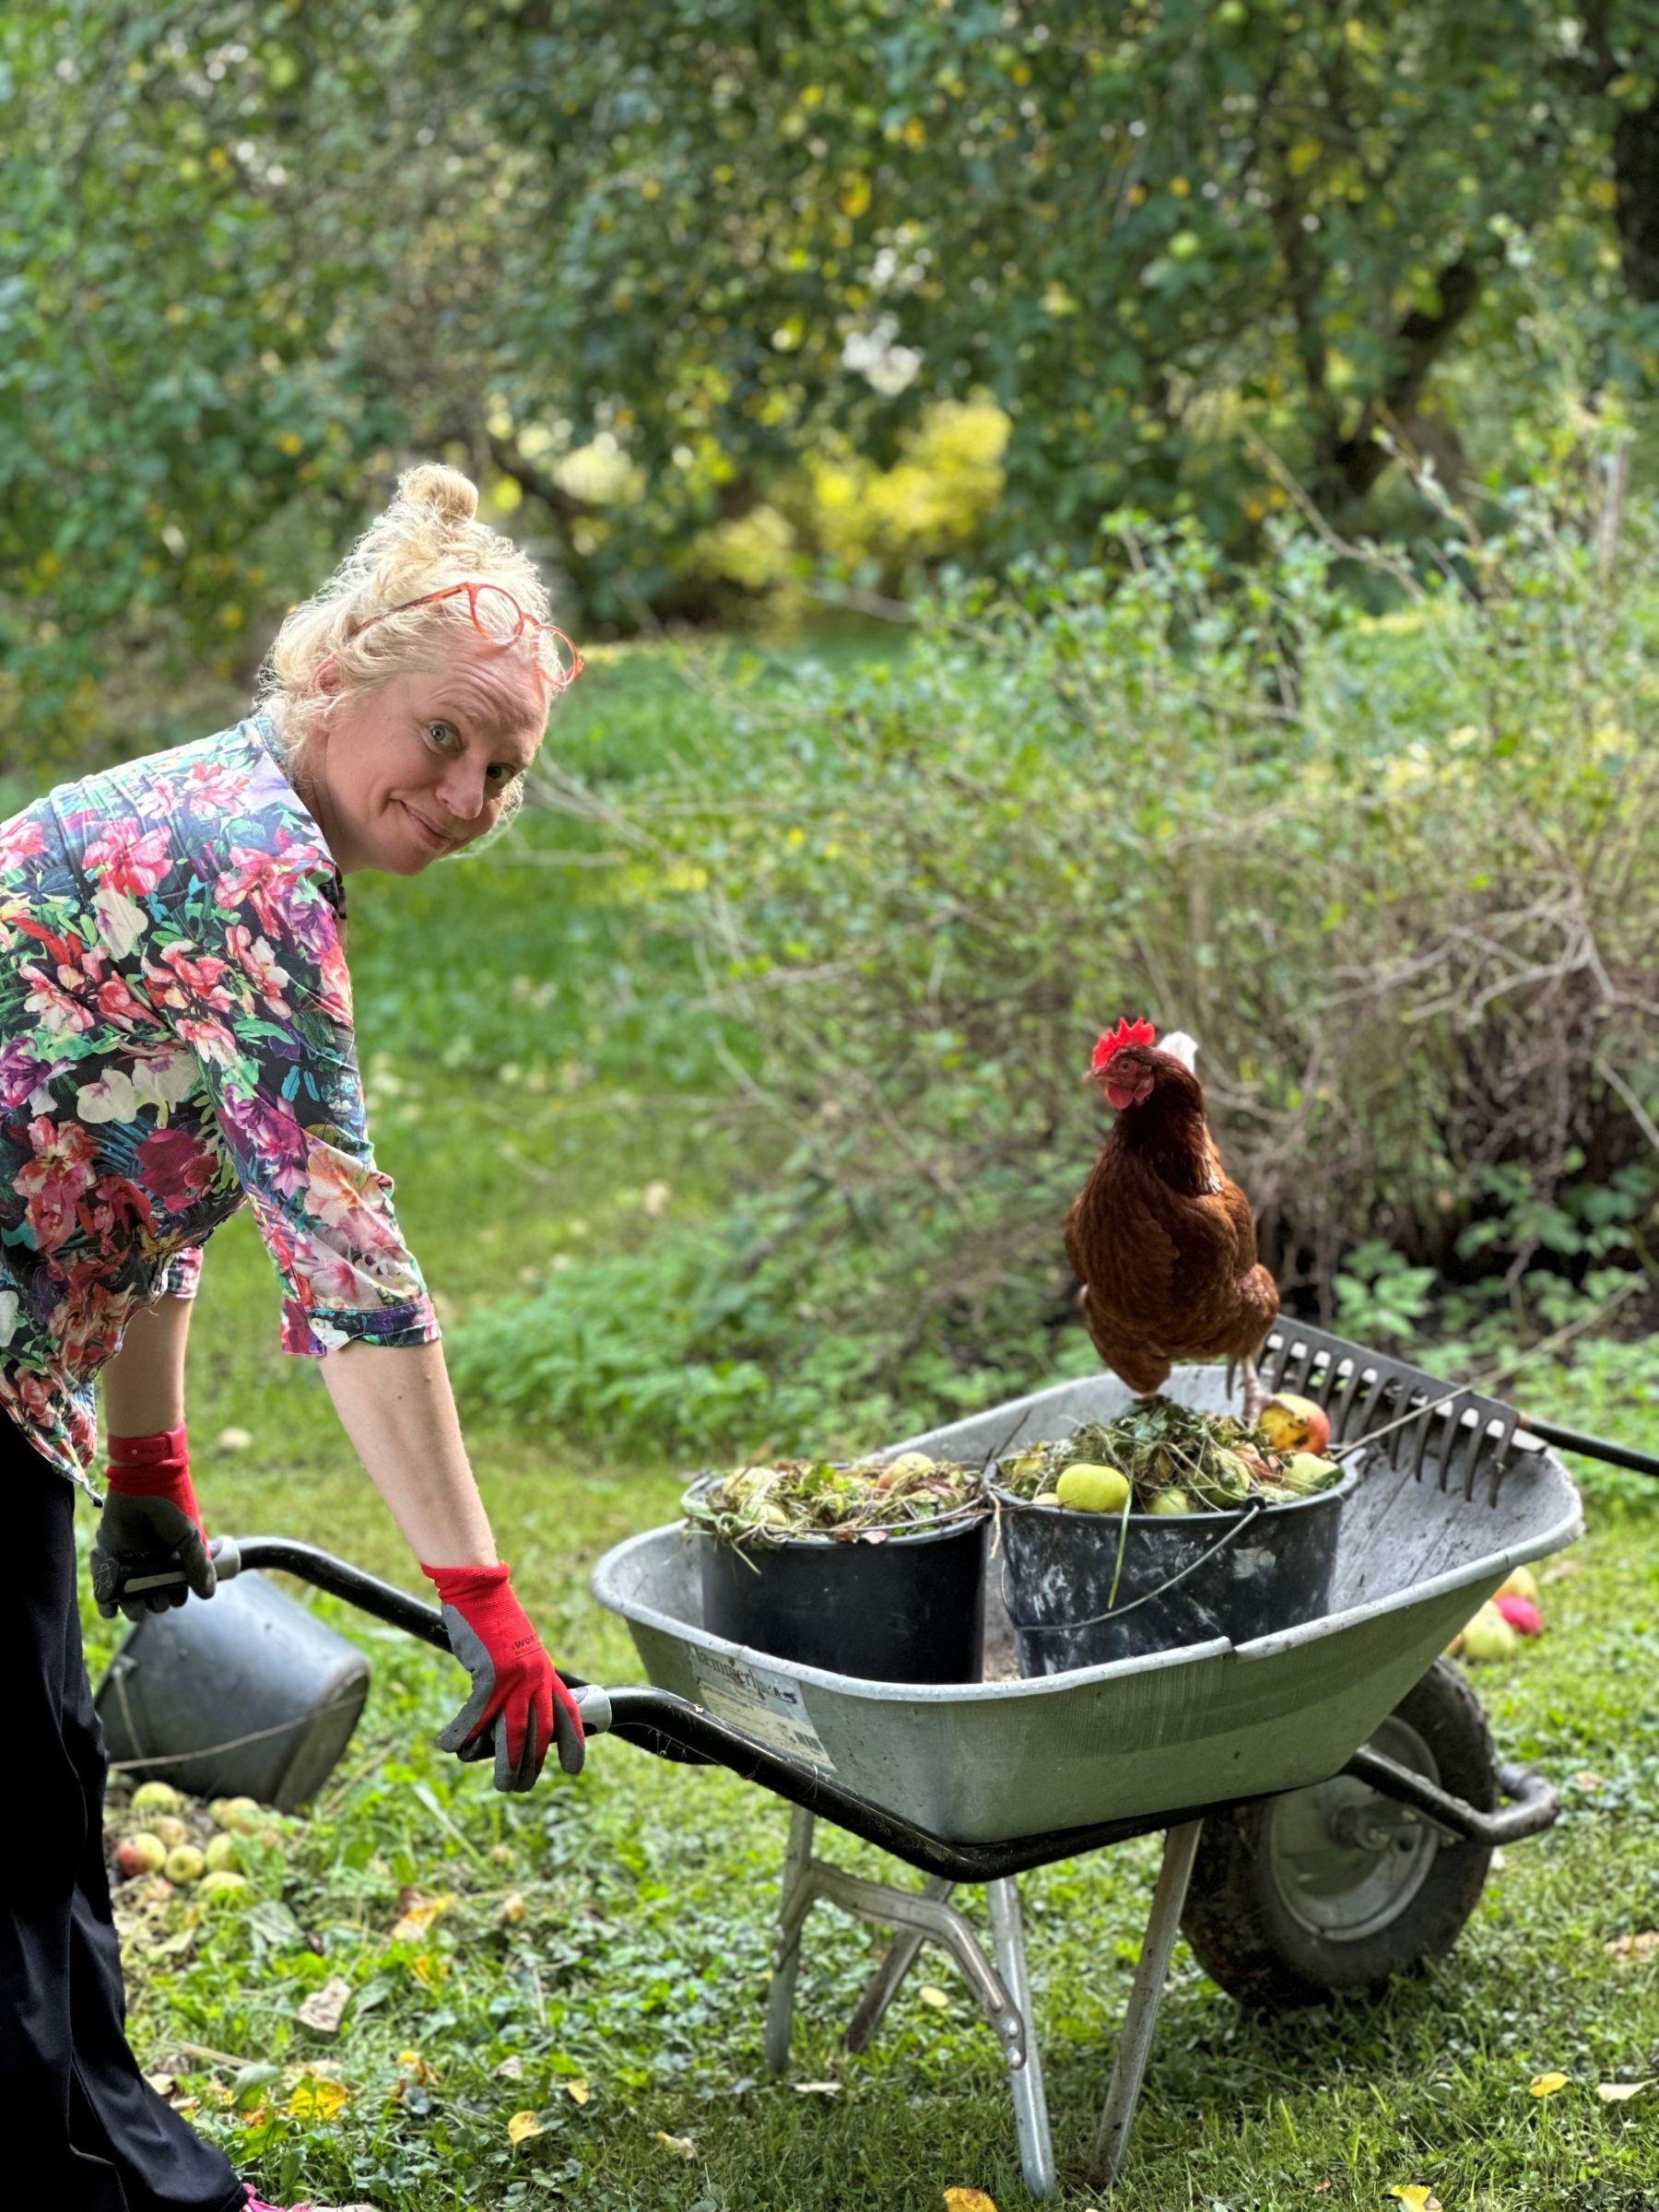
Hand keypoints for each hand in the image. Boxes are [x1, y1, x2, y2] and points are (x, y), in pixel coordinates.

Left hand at [90, 1425, 216, 1621]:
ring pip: (130, 1600)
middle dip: (156, 1602)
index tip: (175, 1594)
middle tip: (156, 1595)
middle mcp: (152, 1567)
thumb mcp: (188, 1535)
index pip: (176, 1591)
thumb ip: (198, 1564)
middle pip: (154, 1599)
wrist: (139, 1484)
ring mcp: (129, 1566)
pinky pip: (105, 1591)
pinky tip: (112, 1604)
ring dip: (133, 1607)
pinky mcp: (108, 1562)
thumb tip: (208, 1594)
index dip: (176, 1597)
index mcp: (174, 1561)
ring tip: (135, 1604)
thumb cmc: (169, 1507)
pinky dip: (107, 1602)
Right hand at [422, 1560, 584, 1789]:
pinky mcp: (491, 1674)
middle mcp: (537, 1678)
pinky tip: (449, 1745)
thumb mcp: (517, 1653)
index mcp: (546, 1672)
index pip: (568, 1714)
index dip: (574, 1743)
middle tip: (518, 1786)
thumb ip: (520, 1682)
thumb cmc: (493, 1621)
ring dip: (506, 1764)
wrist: (481, 1591)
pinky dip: (462, 1735)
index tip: (574, 1769)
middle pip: (540, 1734)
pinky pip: (477, 1716)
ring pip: (515, 1734)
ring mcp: (516, 1678)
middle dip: (532, 1766)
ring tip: (500, 1784)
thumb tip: (504, 1718)